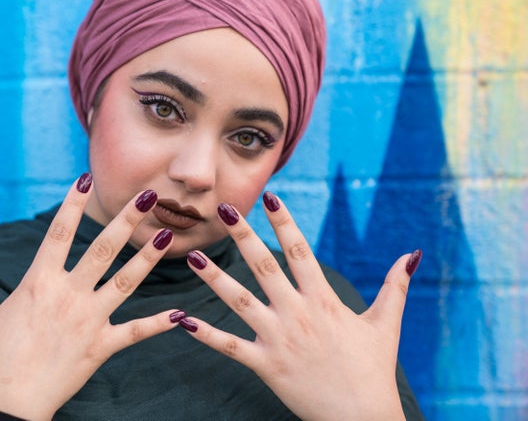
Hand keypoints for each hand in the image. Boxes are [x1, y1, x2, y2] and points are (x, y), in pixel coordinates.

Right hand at [0, 174, 181, 419]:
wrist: (6, 405)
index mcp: (38, 283)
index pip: (58, 233)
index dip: (72, 204)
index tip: (85, 179)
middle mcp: (68, 295)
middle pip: (102, 249)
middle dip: (126, 220)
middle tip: (147, 195)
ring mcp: (88, 320)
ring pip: (125, 282)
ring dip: (147, 257)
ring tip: (166, 234)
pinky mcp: (101, 347)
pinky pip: (135, 332)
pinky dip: (158, 323)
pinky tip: (181, 313)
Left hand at [181, 192, 420, 420]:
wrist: (363, 420)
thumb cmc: (374, 371)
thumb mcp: (386, 324)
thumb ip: (394, 286)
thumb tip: (412, 253)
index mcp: (324, 301)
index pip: (300, 252)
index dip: (284, 222)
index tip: (270, 197)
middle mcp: (298, 315)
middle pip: (264, 267)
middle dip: (242, 236)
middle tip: (222, 210)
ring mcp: (279, 340)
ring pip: (239, 302)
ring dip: (214, 278)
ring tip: (192, 256)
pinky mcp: (266, 366)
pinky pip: (231, 347)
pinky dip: (206, 334)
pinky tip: (182, 320)